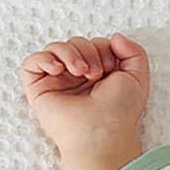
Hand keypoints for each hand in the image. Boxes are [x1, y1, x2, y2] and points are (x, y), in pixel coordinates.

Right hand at [18, 32, 149, 151]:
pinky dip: (44, 59)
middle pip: (76, 42)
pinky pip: (31, 62)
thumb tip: (115, 37)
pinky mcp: (39, 88)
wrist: (102, 132)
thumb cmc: (119, 111)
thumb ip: (133, 51)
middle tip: (96, 73)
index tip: (111, 68)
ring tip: (81, 72)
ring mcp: (58, 82)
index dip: (103, 49)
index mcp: (99, 73)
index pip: (95, 43)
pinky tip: (58, 70)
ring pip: (55, 47)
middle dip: (88, 51)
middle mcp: (77, 76)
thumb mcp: (138, 76)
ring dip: (70, 53)